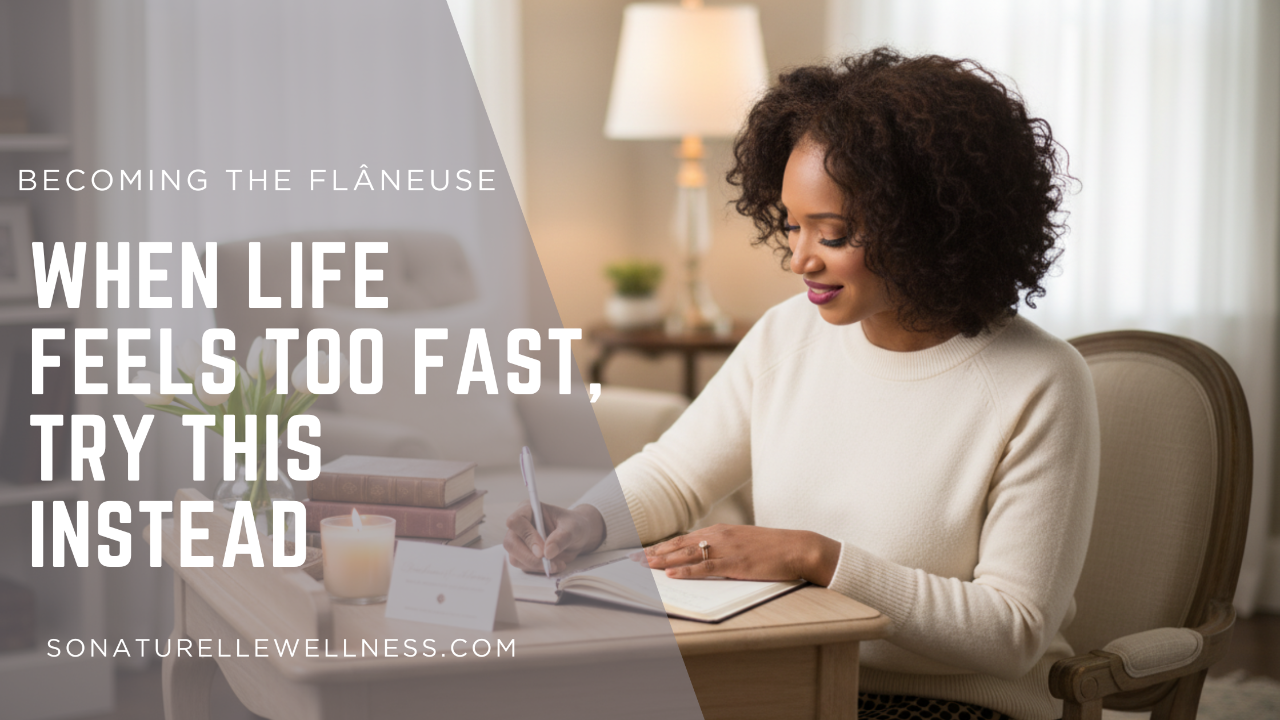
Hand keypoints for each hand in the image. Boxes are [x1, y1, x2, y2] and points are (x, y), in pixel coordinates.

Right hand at [504, 502, 604, 574]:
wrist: (578, 537)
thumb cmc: (574, 526)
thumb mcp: (573, 528)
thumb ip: (561, 537)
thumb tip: (547, 553)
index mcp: (528, 509)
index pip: (516, 521)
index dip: (527, 536)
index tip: (542, 551)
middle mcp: (520, 525)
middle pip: (511, 543)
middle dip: (530, 557)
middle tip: (549, 563)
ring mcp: (519, 542)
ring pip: (515, 558)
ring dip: (536, 565)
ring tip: (558, 564)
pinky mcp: (523, 556)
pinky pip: (524, 566)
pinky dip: (539, 570)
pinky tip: (555, 565)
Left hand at [643, 524, 840, 584]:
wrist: (796, 547)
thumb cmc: (771, 548)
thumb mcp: (741, 542)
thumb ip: (720, 547)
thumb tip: (700, 556)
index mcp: (719, 531)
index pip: (682, 539)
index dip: (661, 546)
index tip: (641, 552)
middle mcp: (718, 537)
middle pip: (679, 545)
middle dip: (654, 553)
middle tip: (632, 560)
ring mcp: (726, 550)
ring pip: (687, 555)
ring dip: (664, 561)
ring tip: (644, 566)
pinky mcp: (735, 564)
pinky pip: (706, 568)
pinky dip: (687, 571)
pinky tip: (673, 574)